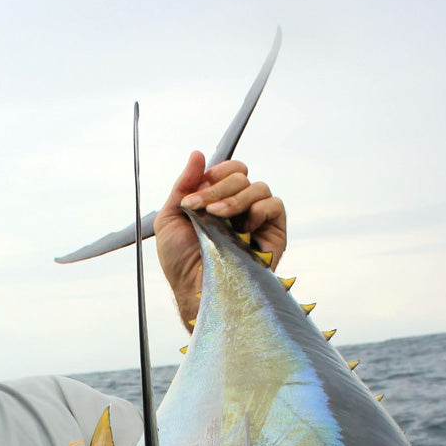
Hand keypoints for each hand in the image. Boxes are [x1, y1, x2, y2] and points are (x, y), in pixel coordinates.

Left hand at [154, 152, 287, 327]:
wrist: (195, 290)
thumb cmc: (182, 263)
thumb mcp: (170, 219)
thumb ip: (183, 185)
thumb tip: (197, 155)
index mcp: (218, 202)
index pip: (229, 170)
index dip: (217, 172)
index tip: (200, 188)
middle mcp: (240, 209)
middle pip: (242, 176)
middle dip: (219, 188)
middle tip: (203, 208)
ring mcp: (257, 221)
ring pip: (258, 187)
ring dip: (235, 199)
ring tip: (217, 218)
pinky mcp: (273, 235)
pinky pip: (274, 205)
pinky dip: (258, 210)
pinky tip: (243, 228)